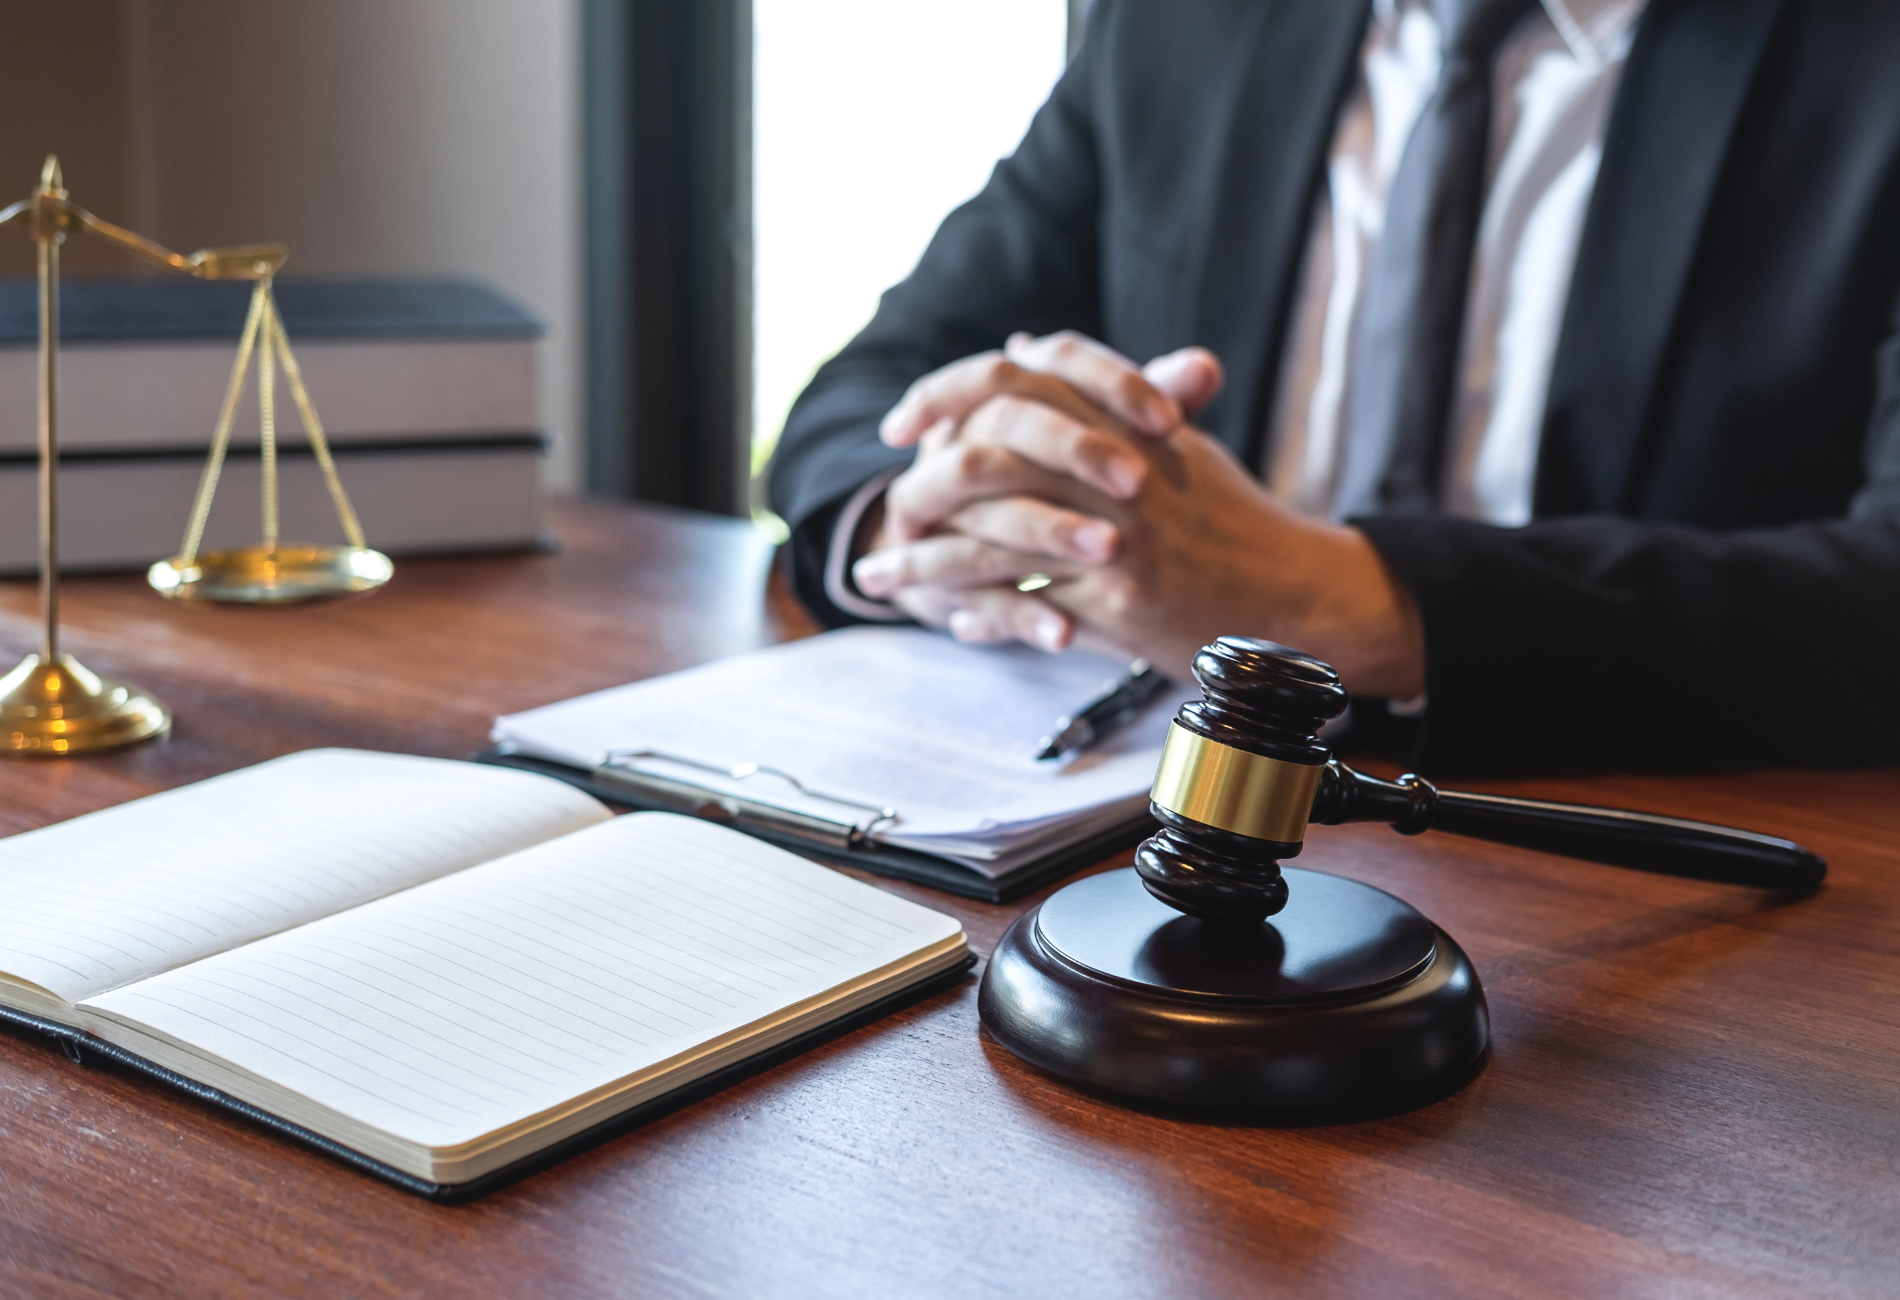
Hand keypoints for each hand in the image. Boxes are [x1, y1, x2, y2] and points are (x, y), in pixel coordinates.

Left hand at [856, 333, 1424, 696]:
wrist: (1294, 590)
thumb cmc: (1229, 521)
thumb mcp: (1170, 443)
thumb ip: (1098, 395)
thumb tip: (1024, 345)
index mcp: (1125, 418)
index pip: (1017, 379)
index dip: (946, 394)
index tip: (900, 423)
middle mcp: (1115, 467)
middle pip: (987, 456)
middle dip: (917, 488)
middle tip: (880, 514)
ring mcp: (1116, 532)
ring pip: (991, 536)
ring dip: (923, 562)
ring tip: (877, 580)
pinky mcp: (1117, 596)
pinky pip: (1024, 600)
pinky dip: (978, 612)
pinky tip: (948, 619)